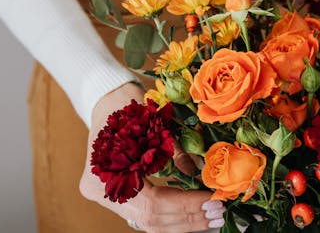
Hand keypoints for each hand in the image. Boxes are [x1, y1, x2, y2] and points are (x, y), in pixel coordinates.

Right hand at [79, 82, 224, 232]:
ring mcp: (107, 196)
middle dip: (188, 217)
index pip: (153, 202)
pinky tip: (195, 216)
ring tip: (212, 218)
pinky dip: (172, 217)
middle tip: (218, 212)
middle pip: (151, 218)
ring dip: (183, 222)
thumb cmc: (131, 106)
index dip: (186, 204)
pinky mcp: (117, 196)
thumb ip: (176, 152)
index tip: (212, 200)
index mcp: (105, 173)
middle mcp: (101, 191)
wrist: (107, 98)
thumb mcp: (156, 124)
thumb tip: (199, 175)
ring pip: (150, 222)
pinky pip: (147, 215)